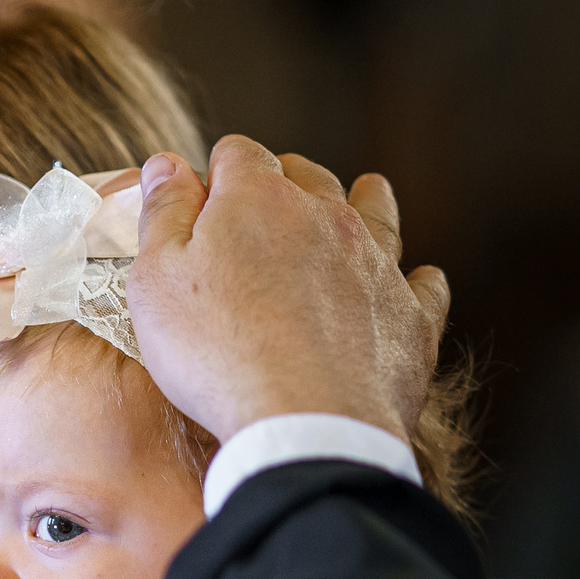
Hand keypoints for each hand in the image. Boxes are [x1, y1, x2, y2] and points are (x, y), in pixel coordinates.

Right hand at [126, 136, 450, 444]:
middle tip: (258, 221)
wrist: (304, 424)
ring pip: (374, 209)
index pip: (237, 154)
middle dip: (279, 187)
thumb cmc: (216, 355)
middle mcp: (326, 214)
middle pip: (305, 174)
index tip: (199, 206)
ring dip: (359, 203)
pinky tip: (407, 283)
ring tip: (355, 202)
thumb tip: (164, 164)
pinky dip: (409, 279)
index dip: (214, 175)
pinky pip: (422, 282)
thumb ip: (162, 215)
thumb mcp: (157, 281)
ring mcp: (376, 262)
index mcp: (258, 198)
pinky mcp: (410, 315)